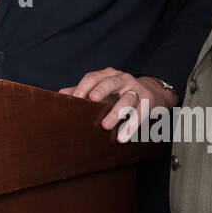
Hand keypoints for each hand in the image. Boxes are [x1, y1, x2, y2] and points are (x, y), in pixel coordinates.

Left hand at [60, 68, 176, 141]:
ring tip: (106, 126)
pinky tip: (123, 137)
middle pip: (111, 82)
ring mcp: (136, 89)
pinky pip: (140, 113)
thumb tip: (60, 96)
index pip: (92, 77)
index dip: (83, 87)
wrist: (151, 93)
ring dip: (116, 113)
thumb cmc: (118, 94)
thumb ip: (82, 92)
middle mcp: (122, 79)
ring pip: (127, 99)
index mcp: (107, 75)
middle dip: (101, 90)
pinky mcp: (148, 101)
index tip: (74, 100)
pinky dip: (131, 126)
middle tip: (92, 100)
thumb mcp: (101, 91)